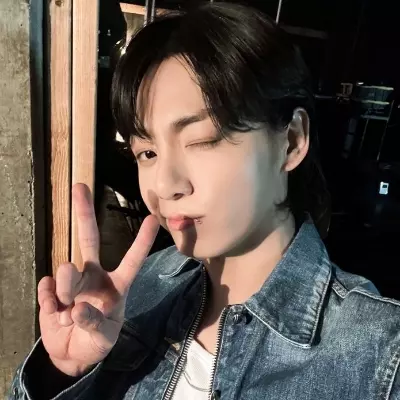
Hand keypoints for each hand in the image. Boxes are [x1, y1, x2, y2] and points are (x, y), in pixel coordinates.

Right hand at [37, 183, 159, 375]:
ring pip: (66, 270)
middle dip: (85, 213)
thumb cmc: (96, 340)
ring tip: (66, 308)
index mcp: (116, 285)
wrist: (72, 354)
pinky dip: (49, 301)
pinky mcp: (51, 293)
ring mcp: (72, 283)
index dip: (142, 241)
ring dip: (66, 285)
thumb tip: (77, 306)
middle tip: (80, 187)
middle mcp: (94, 277)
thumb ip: (94, 322)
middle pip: (88, 239)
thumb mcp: (104, 337)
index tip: (151, 218)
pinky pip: (47, 289)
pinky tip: (55, 312)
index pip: (132, 260)